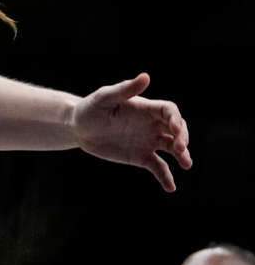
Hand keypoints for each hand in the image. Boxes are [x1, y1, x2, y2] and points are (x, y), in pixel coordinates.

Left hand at [73, 73, 190, 191]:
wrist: (78, 128)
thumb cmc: (90, 108)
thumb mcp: (105, 98)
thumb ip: (125, 89)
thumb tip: (146, 76)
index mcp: (145, 108)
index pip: (169, 111)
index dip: (176, 119)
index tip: (175, 130)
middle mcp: (150, 124)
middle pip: (176, 129)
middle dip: (183, 138)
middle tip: (180, 149)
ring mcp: (147, 141)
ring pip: (172, 148)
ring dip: (182, 155)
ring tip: (186, 164)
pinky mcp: (140, 156)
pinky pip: (158, 167)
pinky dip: (166, 177)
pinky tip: (170, 187)